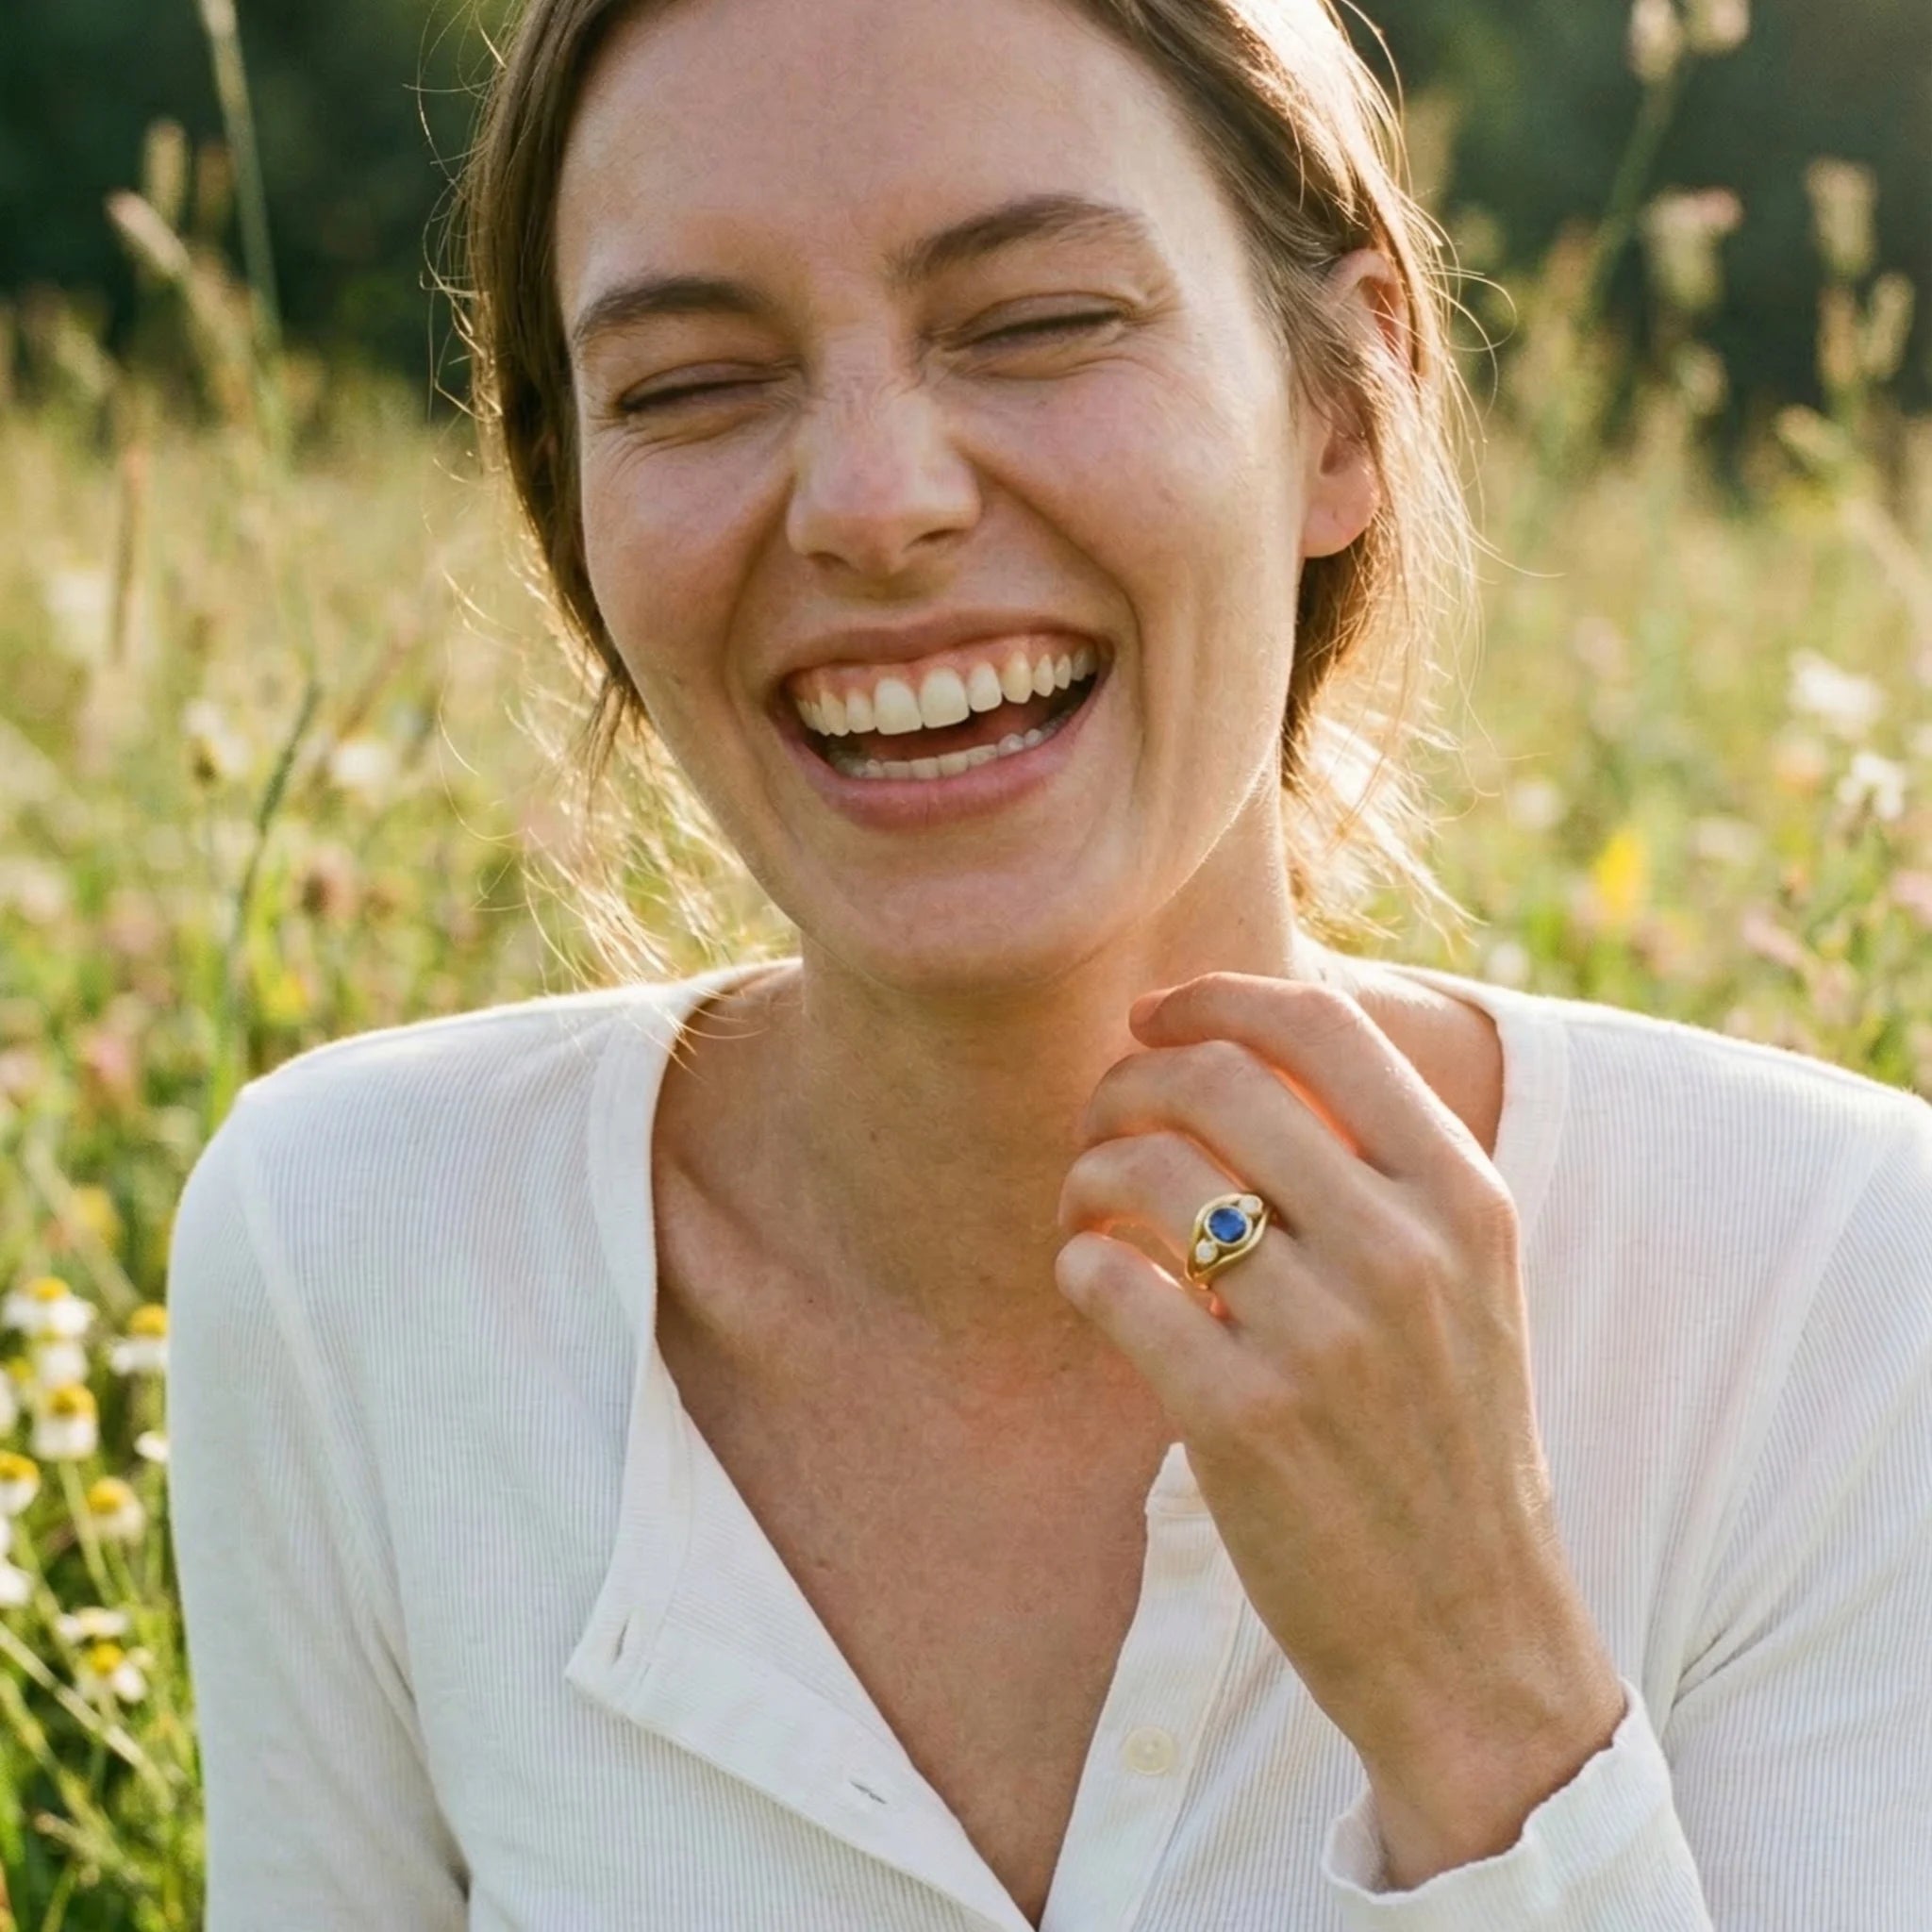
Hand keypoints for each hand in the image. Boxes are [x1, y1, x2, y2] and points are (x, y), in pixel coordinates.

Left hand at [1054, 972, 1625, 1882]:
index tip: (1154, 1016)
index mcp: (1465, 1199)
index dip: (1217, 997)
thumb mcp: (1465, 1285)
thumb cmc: (1445, 1442)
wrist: (1472, 1635)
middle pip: (1219, 1082)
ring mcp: (1326, 1337)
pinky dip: (1079, 1261)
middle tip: (1103, 1122)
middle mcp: (1405, 1252)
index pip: (1327, 1027)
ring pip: (1151, 1172)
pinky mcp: (1244, 1421)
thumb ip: (1383, 1171)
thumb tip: (1241, 1055)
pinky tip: (1093, 1281)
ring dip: (1088, 1172)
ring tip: (1088, 1208)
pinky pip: (1112, 1281)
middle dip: (1129, 1081)